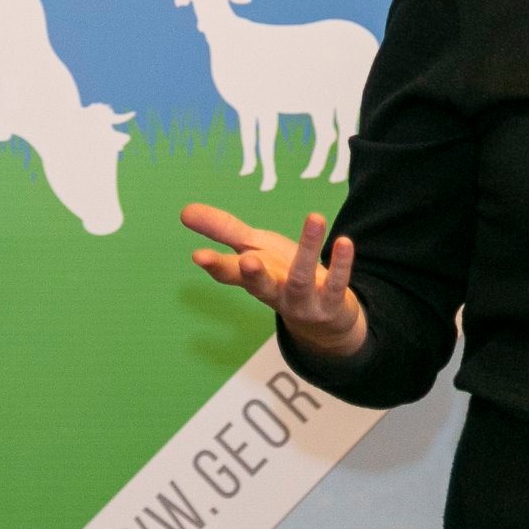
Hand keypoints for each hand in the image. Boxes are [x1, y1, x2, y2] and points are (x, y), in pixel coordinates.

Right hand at [180, 203, 367, 357]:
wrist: (324, 318)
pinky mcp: (331, 303)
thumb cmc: (283, 275)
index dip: (215, 265)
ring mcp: (303, 302)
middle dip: (253, 275)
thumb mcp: (253, 248)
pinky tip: (344, 242)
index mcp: (253, 278)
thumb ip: (222, 230)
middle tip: (247, 261)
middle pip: (261, 286)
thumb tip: (184, 210)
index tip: (198, 255)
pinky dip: (341, 264)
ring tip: (314, 216)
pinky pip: (336, 283)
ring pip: (302, 279)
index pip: (229, 273)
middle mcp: (275, 292)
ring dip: (308, 250)